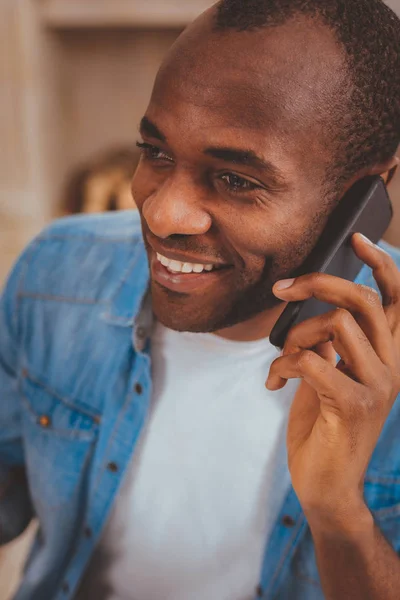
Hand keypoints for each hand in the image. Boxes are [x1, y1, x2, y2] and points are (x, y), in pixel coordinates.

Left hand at [266, 233, 399, 524]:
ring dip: (294, 336)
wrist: (326, 484)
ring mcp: (377, 386)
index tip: (357, 238)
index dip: (381, 264)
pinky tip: (275, 384)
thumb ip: (331, 341)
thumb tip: (311, 303)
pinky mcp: (353, 406)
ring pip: (335, 325)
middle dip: (317, 283)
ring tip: (282, 360)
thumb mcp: (330, 373)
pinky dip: (283, 366)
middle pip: (363, 299)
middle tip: (282, 289)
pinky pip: (313, 360)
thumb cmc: (323, 423)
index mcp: (388, 355)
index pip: (397, 299)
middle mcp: (392, 366)